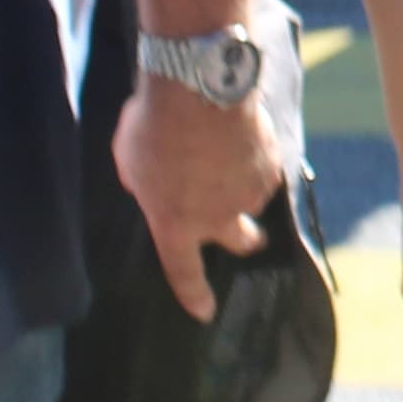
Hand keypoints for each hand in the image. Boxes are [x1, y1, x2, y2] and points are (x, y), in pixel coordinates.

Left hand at [115, 80, 281, 320]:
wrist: (200, 89)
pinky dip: (255, 156)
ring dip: (244, 184)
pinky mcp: (271, 164)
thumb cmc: (154, 126)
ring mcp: (250, 192)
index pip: (184, 273)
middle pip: (242, 243)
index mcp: (175, 224)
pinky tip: (241, 134)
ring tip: (228, 151)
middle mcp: (219, 217)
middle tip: (245, 232)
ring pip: (253, 198)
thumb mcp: (131, 163)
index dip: (194, 295)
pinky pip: (265, 167)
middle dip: (245, 240)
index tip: (205, 312)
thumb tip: (157, 185)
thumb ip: (146, 186)